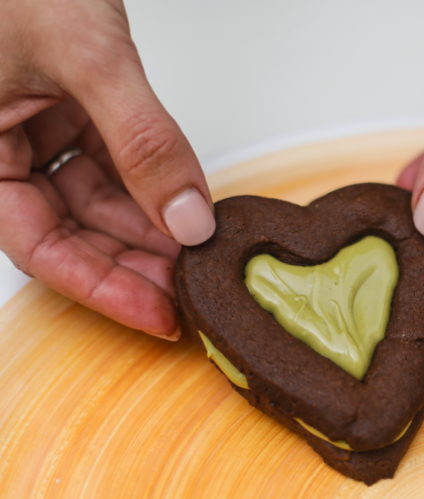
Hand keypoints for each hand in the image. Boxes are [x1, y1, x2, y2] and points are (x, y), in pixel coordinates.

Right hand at [0, 0, 214, 339]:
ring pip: (95, 204)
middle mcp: (0, 149)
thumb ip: (141, 140)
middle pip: (72, 233)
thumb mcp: (86, 56)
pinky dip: (151, 187)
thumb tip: (188, 219)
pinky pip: (111, 165)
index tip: (160, 316)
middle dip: (135, 264)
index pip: (39, 247)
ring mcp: (34, 132)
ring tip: (202, 256)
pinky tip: (190, 209)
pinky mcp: (68, 111)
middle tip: (194, 292)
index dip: (102, 289)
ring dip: (150, 229)